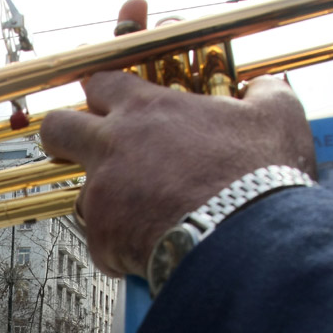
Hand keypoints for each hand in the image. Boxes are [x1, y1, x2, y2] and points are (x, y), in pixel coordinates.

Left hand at [40, 0, 313, 277]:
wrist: (245, 239)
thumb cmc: (259, 177)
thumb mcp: (276, 117)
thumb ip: (263, 93)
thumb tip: (263, 87)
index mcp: (145, 110)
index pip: (99, 82)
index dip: (102, 92)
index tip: (110, 103)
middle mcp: (112, 147)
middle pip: (56, 128)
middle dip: (63, 136)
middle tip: (82, 149)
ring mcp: (101, 195)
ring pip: (78, 193)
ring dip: (102, 203)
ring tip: (139, 215)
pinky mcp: (102, 240)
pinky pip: (100, 243)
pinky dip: (121, 249)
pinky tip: (153, 250)